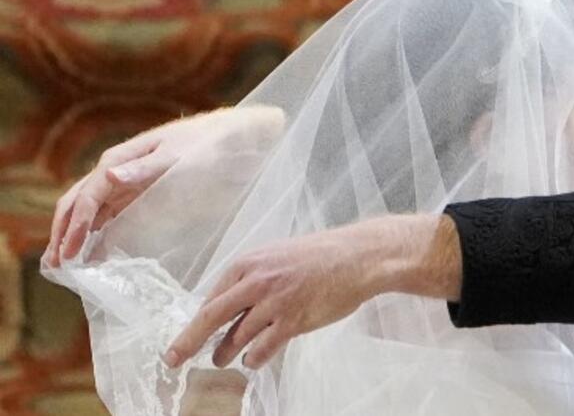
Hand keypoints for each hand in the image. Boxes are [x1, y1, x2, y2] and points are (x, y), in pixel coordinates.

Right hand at [43, 106, 285, 267]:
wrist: (236, 136)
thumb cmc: (210, 142)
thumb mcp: (182, 155)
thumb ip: (147, 168)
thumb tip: (108, 175)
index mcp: (121, 159)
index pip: (88, 195)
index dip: (75, 226)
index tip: (70, 254)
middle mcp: (118, 170)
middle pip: (79, 203)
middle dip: (64, 233)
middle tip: (56, 266)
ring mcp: (127, 182)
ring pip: (91, 211)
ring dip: (75, 235)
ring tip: (65, 265)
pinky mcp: (140, 193)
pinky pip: (110, 214)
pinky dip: (97, 233)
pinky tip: (93, 252)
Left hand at [165, 214, 461, 370]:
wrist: (358, 256)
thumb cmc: (320, 256)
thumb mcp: (277, 256)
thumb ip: (252, 278)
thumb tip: (227, 305)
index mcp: (248, 263)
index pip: (210, 297)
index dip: (193, 321)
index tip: (181, 337)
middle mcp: (256, 281)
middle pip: (210, 317)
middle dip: (187, 342)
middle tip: (173, 359)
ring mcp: (274, 302)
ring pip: (236, 336)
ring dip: (226, 352)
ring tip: (223, 360)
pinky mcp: (293, 320)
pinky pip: (263, 347)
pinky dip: (254, 357)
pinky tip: (254, 359)